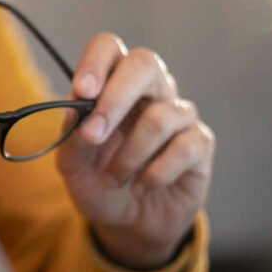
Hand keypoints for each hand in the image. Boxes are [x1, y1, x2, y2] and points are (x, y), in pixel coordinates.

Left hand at [57, 33, 214, 269]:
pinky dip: (154, 174)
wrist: (128, 224)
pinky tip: (141, 187)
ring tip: (113, 180)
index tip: (82, 91)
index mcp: (113, 84)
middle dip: (116, 98)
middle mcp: (150, 89)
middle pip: (145, 62)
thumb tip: (74, 106)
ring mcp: (178, 114)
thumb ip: (71, 137)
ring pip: (159, 117)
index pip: (109, 47)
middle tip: (93, 135)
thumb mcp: (73, 168)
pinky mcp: (200, 142)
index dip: (96, 62)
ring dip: (128, 156)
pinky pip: (183, 148)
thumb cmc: (99, 185)